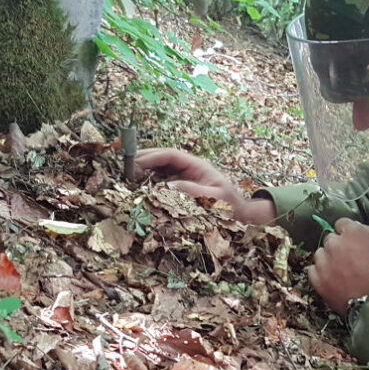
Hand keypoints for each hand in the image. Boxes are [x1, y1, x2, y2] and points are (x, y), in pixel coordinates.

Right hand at [135, 148, 273, 223]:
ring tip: (130, 172)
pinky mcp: (186, 186)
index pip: (172, 155)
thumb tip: (170, 186)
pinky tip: (142, 185)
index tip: (137, 162)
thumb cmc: (230, 206)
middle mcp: (192, 168)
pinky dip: (153, 180)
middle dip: (147, 158)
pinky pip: (166, 179)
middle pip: (165, 158)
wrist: (241, 214)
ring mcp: (188, 177)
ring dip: (148, 168)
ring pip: (164, 167)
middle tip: (127, 163)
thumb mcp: (214, 199)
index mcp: (198, 166)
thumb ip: (194, 192)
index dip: (154, 156)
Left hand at [308, 218, 368, 315]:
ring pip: (320, 255)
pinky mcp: (318, 280)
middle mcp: (335, 244)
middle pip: (330, 239)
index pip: (342, 224)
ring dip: (328, 260)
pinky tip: (331, 279)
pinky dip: (320, 274)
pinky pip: (312, 271)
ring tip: (341, 272)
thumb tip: (359, 228)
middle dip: (338, 247)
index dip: (347, 233)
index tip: (351, 241)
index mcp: (353, 232)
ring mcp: (325, 262)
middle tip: (349, 260)